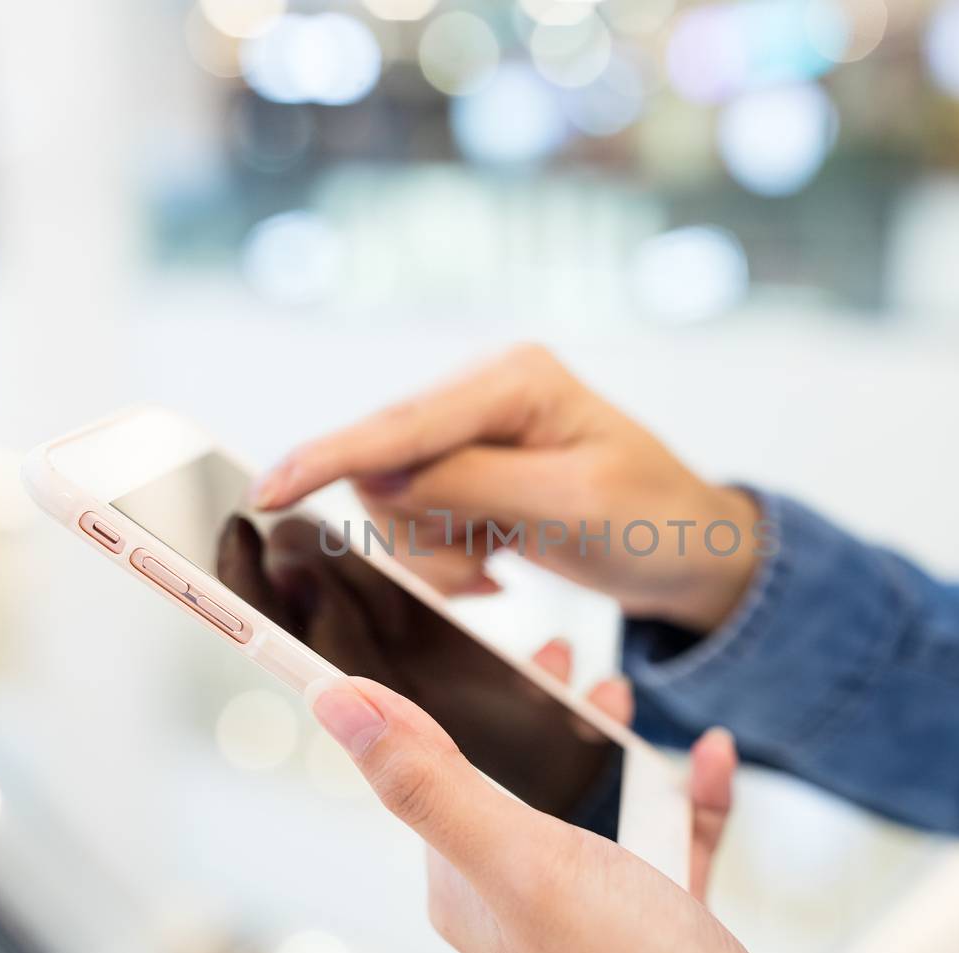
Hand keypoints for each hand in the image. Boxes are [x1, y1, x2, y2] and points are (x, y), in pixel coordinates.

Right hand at [252, 345, 761, 632]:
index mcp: (516, 378)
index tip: (268, 490)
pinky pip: (418, 520)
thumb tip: (385, 481)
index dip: (329, 458)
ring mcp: (472, 432)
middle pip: (388, 468)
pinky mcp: (467, 469)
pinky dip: (447, 557)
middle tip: (488, 568)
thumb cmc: (654, 521)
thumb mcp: (573, 507)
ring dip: (438, 553)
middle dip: (423, 534)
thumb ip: (474, 487)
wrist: (690, 549)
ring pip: (396, 503)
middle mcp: (484, 392)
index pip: (403, 424)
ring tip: (502, 562)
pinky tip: (497, 560)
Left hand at [302, 671, 851, 952]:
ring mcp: (593, 911)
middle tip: (557, 656)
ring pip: (591, 799)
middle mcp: (520, 897)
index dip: (429, 696)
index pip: (425, 769)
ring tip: (624, 696)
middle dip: (532, 711)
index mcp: (466, 884)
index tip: (442, 628)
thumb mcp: (523, 865)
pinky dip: (684, 793)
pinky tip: (708, 758)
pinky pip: (665, 834)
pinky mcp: (661, 920)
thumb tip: (333, 704)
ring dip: (609, 745)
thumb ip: (431, 784)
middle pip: (513, 775)